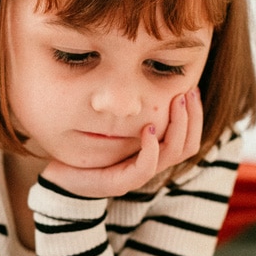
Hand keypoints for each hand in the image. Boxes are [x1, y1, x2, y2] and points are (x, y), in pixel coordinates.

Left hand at [41, 88, 202, 197]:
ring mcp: (137, 175)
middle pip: (188, 145)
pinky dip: (150, 149)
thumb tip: (148, 72)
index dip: (195, 114)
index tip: (191, 88)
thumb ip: (132, 107)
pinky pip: (145, 168)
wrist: (60, 173)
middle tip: (188, 91)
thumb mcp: (114, 120)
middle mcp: (151, 163)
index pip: (189, 137)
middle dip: (192, 117)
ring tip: (174, 102)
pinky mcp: (120, 182)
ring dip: (177, 126)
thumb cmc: (86, 144)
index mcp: (154, 152)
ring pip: (173, 155)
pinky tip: (147, 128)